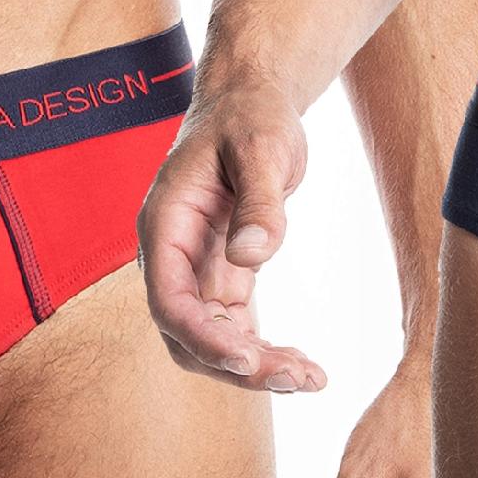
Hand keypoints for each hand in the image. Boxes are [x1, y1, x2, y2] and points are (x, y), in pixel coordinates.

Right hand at [138, 66, 326, 392]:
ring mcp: (197, 269)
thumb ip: (258, 201)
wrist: (252, 99)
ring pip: (213, 340)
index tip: (248, 360)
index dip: (202, 338)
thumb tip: (252, 258)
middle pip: (189, 335)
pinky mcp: (224, 273)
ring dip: (256, 367)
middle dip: (237, 366)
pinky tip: (305, 364)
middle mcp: (173, 256)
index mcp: (165, 225)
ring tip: (312, 379)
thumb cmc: (251, 115)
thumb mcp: (260, 148)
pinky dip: (265, 349)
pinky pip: (237, 328)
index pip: (169, 301)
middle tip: (298, 378)